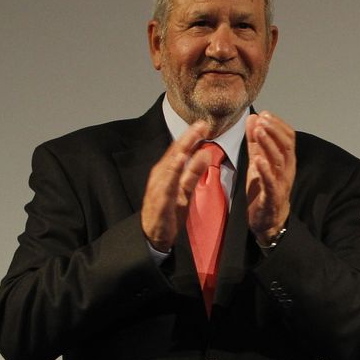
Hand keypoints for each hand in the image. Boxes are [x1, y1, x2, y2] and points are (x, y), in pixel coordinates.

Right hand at [139, 120, 211, 252]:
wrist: (153, 235)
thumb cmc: (169, 211)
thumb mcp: (185, 190)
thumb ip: (194, 172)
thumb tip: (206, 153)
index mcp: (167, 171)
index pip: (180, 150)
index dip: (191, 136)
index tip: (205, 124)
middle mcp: (161, 176)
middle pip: (175, 154)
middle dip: (188, 139)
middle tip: (202, 124)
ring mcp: (159, 188)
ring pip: (170, 167)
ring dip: (180, 152)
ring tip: (191, 139)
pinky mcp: (160, 203)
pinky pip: (167, 186)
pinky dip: (173, 174)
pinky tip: (179, 162)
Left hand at [244, 110, 296, 244]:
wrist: (268, 220)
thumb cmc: (264, 190)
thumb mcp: (258, 162)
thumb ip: (255, 142)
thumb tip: (253, 118)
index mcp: (285, 161)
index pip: (289, 137)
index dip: (278, 124)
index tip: (265, 114)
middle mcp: (287, 170)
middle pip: (286, 146)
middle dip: (274, 130)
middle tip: (263, 119)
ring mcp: (281, 183)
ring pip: (279, 160)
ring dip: (269, 144)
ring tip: (259, 131)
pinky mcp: (272, 197)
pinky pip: (271, 182)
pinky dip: (265, 170)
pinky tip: (258, 159)